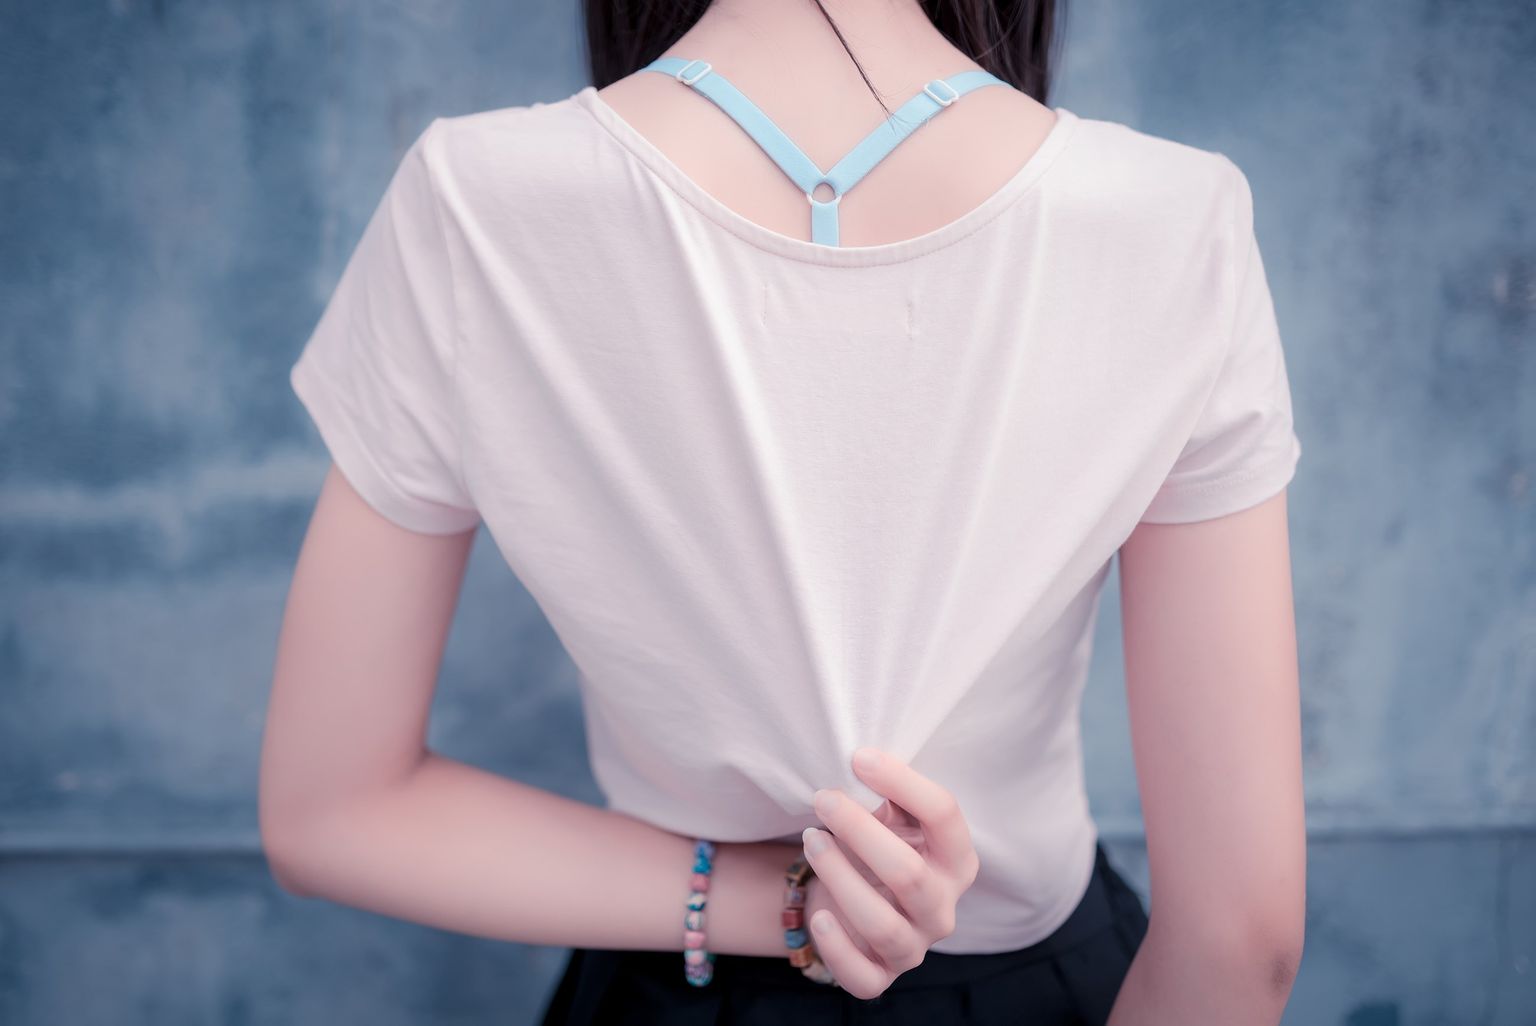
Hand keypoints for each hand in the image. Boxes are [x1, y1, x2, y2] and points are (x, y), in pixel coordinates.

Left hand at [799, 747, 980, 999]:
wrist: (857, 895)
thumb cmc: (881, 846)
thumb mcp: (895, 818)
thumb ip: (892, 793)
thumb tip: (864, 759)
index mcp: (957, 859)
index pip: (944, 815)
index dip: (902, 782)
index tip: (858, 757)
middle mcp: (943, 907)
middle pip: (908, 874)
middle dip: (860, 831)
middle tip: (823, 799)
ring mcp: (915, 945)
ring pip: (883, 926)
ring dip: (840, 879)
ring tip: (811, 840)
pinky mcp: (882, 975)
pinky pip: (864, 978)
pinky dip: (838, 950)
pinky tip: (819, 916)